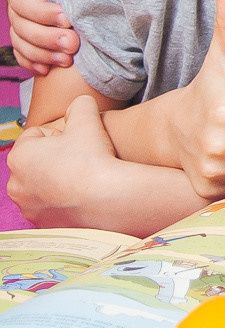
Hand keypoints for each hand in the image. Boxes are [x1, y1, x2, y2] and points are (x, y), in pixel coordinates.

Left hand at [8, 96, 119, 225]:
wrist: (106, 198)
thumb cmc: (92, 158)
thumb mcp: (88, 118)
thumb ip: (80, 104)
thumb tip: (79, 104)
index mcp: (19, 155)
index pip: (37, 135)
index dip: (60, 134)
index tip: (77, 140)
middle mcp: (15, 183)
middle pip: (36, 160)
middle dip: (56, 157)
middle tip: (82, 157)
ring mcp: (27, 206)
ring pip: (42, 183)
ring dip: (58, 178)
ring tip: (83, 176)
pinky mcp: (41, 223)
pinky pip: (50, 205)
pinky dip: (62, 199)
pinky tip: (82, 194)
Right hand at [9, 0, 74, 73]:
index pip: (23, 0)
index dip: (42, 13)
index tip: (68, 19)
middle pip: (21, 25)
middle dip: (46, 38)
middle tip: (73, 45)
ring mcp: (24, 16)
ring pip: (21, 41)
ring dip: (42, 54)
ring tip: (67, 61)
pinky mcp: (32, 28)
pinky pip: (23, 50)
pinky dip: (32, 61)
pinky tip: (46, 70)